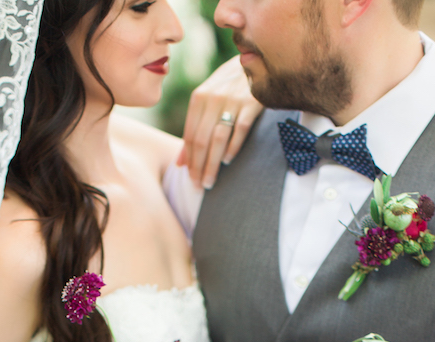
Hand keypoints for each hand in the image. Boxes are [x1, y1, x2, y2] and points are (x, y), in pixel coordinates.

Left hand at [177, 54, 262, 189]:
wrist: (255, 62)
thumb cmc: (228, 88)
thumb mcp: (206, 103)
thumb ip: (194, 131)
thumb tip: (180, 164)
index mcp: (198, 98)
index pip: (190, 136)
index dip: (190, 161)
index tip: (191, 180)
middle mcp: (212, 98)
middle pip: (202, 140)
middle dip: (199, 167)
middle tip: (200, 186)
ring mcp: (232, 100)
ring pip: (218, 138)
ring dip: (212, 163)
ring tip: (210, 181)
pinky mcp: (251, 102)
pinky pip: (240, 129)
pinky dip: (233, 147)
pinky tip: (227, 161)